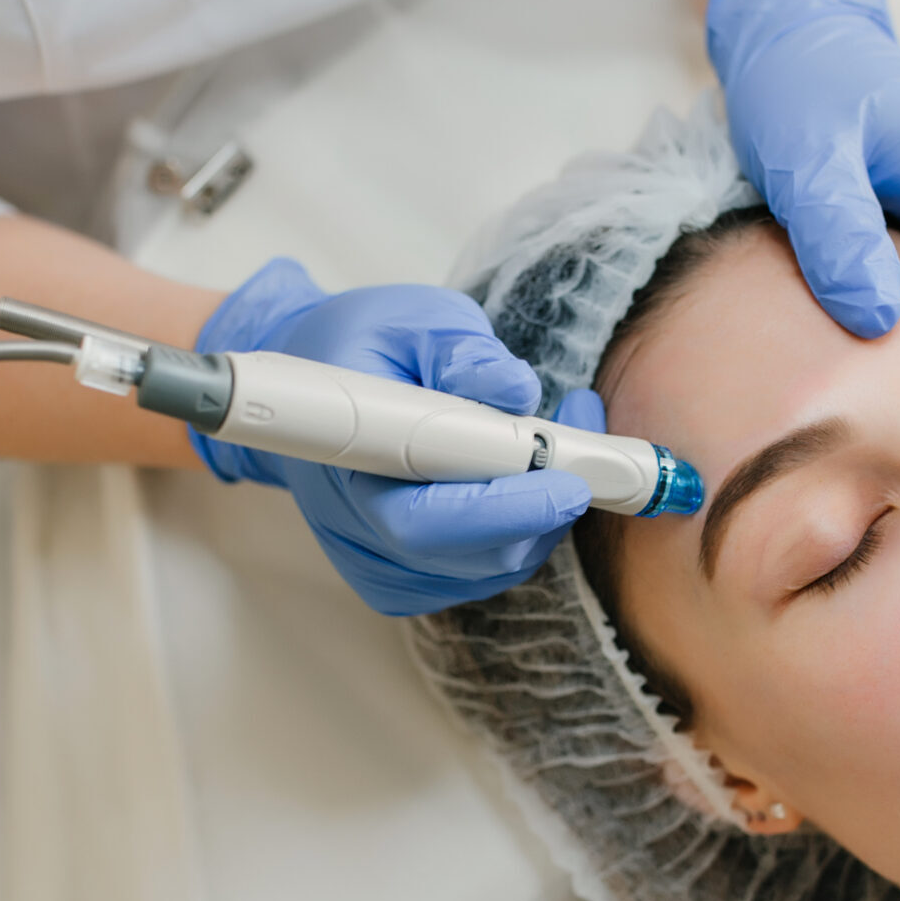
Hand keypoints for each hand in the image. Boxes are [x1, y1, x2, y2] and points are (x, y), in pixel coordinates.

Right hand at [192, 259, 590, 614]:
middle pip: (472, 556)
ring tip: (557, 446)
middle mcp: (357, 531)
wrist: (313, 392)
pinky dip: (519, 535)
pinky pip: (481, 576)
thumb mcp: (412, 320)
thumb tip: (515, 389)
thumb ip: (462, 350)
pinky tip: (525, 484)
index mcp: (348, 464)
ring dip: (540, 517)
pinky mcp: (402, 581)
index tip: (566, 481)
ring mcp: (379, 566)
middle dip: (543, 510)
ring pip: (488, 570)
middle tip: (586, 452)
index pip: (427, 519)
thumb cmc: (363, 349)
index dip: (504, 509)